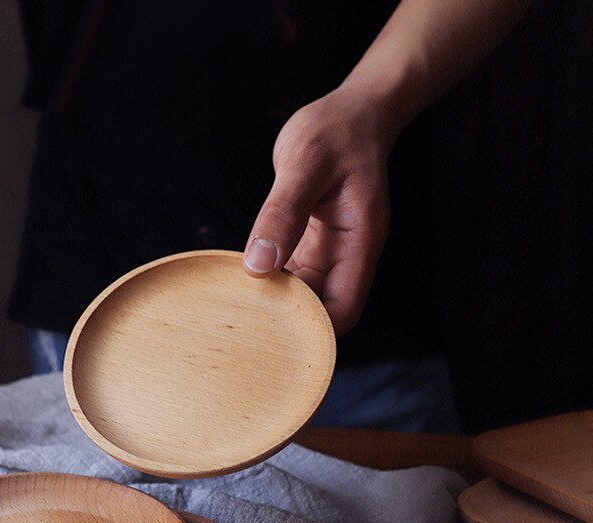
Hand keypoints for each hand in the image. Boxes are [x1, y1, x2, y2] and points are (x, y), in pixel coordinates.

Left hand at [243, 88, 391, 336]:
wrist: (350, 114)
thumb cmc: (334, 132)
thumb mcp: (304, 163)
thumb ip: (282, 213)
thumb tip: (258, 266)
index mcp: (360, 243)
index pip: (343, 309)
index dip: (315, 329)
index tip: (274, 333)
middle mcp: (347, 256)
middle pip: (322, 313)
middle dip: (289, 325)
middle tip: (245, 330)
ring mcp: (329, 254)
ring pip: (303, 299)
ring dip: (275, 306)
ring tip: (238, 313)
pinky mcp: (310, 246)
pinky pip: (290, 276)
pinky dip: (269, 283)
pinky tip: (241, 284)